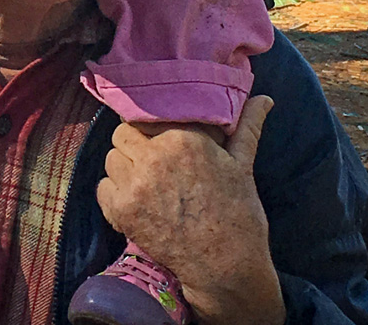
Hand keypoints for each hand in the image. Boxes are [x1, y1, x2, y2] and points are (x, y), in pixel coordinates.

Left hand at [96, 97, 285, 324]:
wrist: (227, 268)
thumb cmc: (239, 214)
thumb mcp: (242, 165)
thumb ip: (247, 126)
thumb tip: (265, 98)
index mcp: (184, 137)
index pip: (148, 115)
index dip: (152, 127)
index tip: (159, 139)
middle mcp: (155, 155)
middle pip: (123, 133)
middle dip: (135, 145)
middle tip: (152, 162)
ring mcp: (136, 183)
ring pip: (111, 158)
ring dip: (124, 168)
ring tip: (145, 182)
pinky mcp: (122, 210)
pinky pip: (102, 188)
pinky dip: (114, 194)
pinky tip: (136, 202)